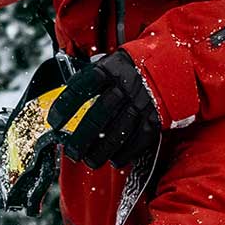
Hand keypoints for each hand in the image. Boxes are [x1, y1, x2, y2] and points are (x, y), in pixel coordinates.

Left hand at [46, 52, 164, 171]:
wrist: (170, 66)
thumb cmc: (129, 70)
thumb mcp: (109, 64)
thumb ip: (89, 81)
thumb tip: (65, 106)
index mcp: (110, 69)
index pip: (82, 86)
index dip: (65, 105)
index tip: (54, 122)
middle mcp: (125, 86)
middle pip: (98, 115)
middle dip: (81, 138)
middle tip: (71, 152)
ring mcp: (142, 103)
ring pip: (117, 133)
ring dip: (100, 151)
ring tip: (88, 160)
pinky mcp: (155, 119)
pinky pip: (137, 142)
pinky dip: (124, 154)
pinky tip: (113, 160)